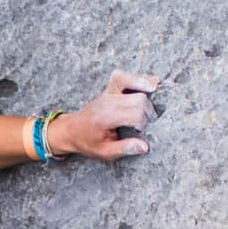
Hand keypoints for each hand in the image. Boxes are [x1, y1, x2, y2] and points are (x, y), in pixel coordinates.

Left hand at [41, 70, 160, 159]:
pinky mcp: (109, 88)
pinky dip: (138, 77)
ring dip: (145, 84)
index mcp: (106, 118)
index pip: (135, 114)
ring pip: (129, 80)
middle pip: (138, 98)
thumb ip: (124, 148)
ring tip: (156, 91)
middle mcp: (107, 102)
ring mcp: (107, 93)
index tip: (142, 130)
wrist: (70, 130)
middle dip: (149, 109)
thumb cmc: (87, 142)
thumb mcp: (104, 152)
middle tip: (150, 120)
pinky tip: (151, 82)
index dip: (144, 123)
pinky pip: (123, 76)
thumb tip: (145, 147)